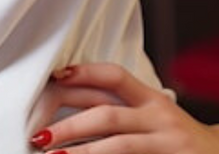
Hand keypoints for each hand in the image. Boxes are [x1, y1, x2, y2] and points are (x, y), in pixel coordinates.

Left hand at [29, 62, 218, 153]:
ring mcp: (166, 141)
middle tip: (39, 135)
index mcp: (152, 99)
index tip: (54, 76)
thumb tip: (73, 104)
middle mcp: (159, 116)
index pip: (114, 75)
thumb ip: (122, 108)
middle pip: (107, 112)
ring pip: (118, 144)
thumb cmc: (179, 140)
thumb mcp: (154, 117)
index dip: (84, 72)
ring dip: (82, 150)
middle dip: (70, 123)